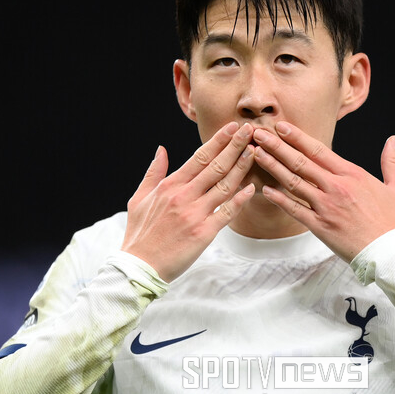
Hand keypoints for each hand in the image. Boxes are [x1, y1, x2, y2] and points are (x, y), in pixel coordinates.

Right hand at [121, 122, 255, 281]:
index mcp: (169, 186)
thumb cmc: (139, 234)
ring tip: (255, 153)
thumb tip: (161, 149)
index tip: (232, 128)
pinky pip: (227, 213)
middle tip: (250, 131)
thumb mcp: (139, 198)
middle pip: (215, 166)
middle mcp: (183, 196)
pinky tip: (251, 188)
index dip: (218, 141)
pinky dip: (240, 200)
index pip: (199, 157)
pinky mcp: (203, 233)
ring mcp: (194, 214)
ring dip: (242, 168)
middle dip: (235, 146)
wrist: (139, 266)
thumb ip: (153, 172)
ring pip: (224, 186)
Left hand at [252, 122, 394, 261]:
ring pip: (293, 182)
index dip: (297, 137)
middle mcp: (336, 187)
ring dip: (272, 167)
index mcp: (353, 175)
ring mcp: (326, 207)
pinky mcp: (320, 226)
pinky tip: (265, 190)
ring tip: (256, 154)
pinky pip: (294, 210)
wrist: (393, 252)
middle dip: (277, 146)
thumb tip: (393, 140)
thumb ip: (392, 162)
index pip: (319, 150)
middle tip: (258, 133)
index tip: (281, 126)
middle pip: (300, 162)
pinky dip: (279, 199)